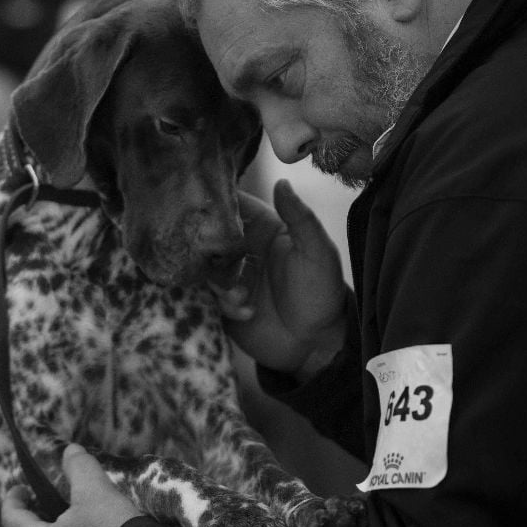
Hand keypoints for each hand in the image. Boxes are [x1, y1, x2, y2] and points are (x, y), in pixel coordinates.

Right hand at [210, 181, 347, 375]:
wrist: (316, 345)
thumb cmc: (322, 292)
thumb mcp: (317, 252)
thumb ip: (300, 217)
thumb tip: (282, 181)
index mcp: (262, 228)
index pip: (234, 205)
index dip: (218, 202)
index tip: (206, 206)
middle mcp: (242, 248)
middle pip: (209, 234)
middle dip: (209, 247)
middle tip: (223, 261)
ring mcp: (230, 276)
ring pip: (205, 266)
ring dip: (220, 281)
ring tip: (243, 296)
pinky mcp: (221, 302)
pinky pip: (206, 296)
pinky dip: (224, 304)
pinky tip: (248, 313)